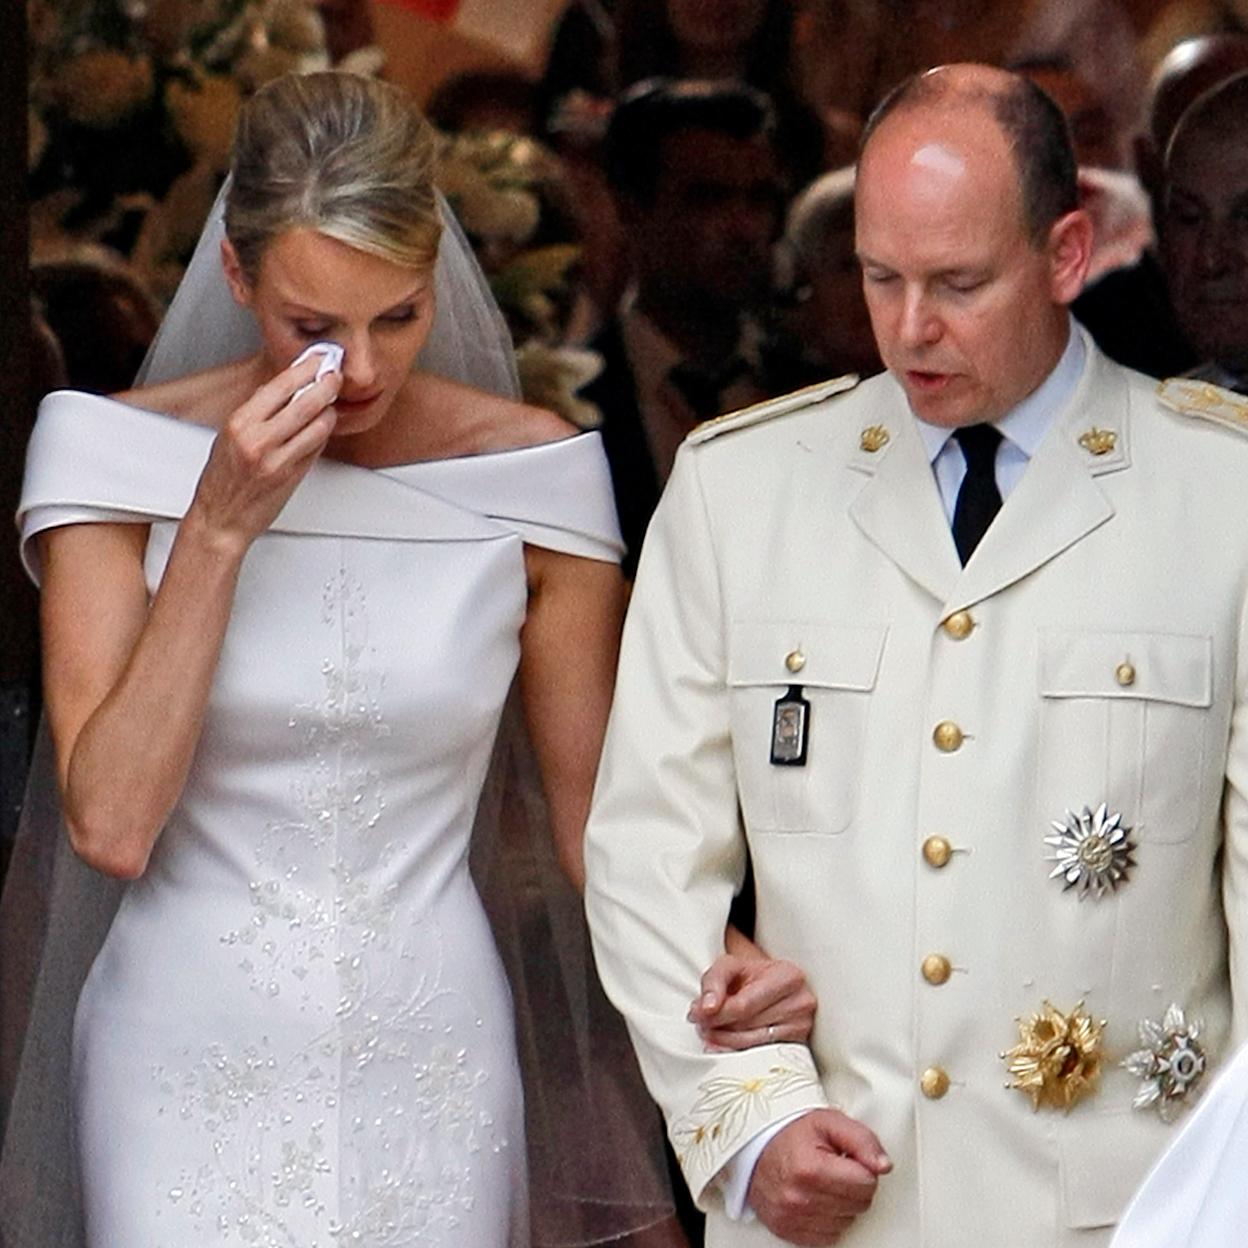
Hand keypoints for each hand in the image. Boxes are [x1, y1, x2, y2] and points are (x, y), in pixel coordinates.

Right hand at [189, 354, 341, 554]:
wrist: (220, 519)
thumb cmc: (222, 480)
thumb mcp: (228, 437)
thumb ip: (256, 413)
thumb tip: (282, 389)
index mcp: (239, 423)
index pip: (279, 385)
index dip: (303, 368)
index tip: (317, 358)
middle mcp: (258, 439)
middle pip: (304, 402)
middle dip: (325, 384)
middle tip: (335, 374)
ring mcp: (277, 459)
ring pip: (316, 425)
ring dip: (329, 410)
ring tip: (331, 402)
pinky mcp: (291, 476)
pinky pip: (315, 447)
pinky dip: (322, 433)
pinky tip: (323, 425)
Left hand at [688, 952, 815, 1050]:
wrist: (770, 984)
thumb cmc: (751, 975)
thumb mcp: (729, 966)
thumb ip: (713, 981)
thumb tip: (705, 1009)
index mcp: (788, 976)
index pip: (743, 1005)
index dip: (715, 1013)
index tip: (695, 1015)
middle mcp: (801, 1002)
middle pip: (748, 1026)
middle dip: (718, 1028)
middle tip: (701, 1026)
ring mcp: (803, 1027)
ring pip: (754, 1044)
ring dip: (726, 1042)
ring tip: (710, 1034)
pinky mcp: (799, 1046)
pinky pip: (762, 1056)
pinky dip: (740, 1053)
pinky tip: (725, 1047)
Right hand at [749, 1110, 890, 1245]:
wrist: (756, 1146)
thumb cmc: (792, 1134)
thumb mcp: (828, 1122)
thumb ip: (862, 1140)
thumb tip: (883, 1165)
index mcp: (811, 1168)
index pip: (866, 1183)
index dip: (862, 1168)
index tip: (848, 1159)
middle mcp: (799, 1198)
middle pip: (859, 1205)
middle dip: (854, 1186)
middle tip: (836, 1168)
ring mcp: (792, 1218)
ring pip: (847, 1222)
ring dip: (841, 1204)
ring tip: (824, 1182)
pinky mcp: (787, 1231)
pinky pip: (829, 1236)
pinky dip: (828, 1219)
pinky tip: (817, 1199)